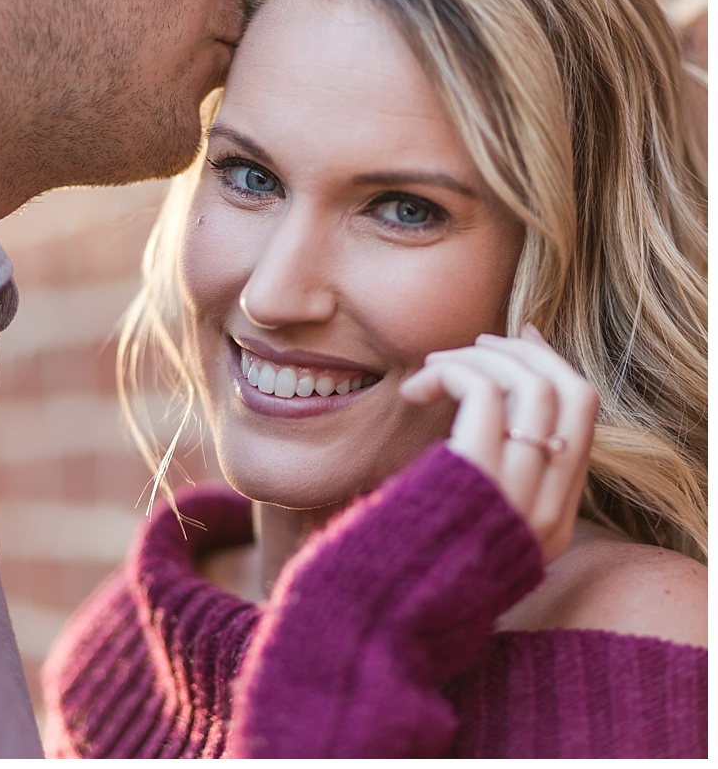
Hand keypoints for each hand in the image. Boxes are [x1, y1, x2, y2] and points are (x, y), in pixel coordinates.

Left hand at [398, 324, 596, 562]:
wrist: (370, 616)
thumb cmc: (399, 562)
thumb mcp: (460, 524)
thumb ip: (485, 478)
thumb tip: (487, 405)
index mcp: (550, 522)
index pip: (584, 422)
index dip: (552, 367)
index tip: (517, 338)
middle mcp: (546, 511)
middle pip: (571, 394)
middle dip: (523, 352)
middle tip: (472, 343)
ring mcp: (516, 497)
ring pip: (531, 386)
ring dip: (478, 356)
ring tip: (432, 367)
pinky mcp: (474, 479)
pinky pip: (485, 395)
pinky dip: (452, 373)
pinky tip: (413, 391)